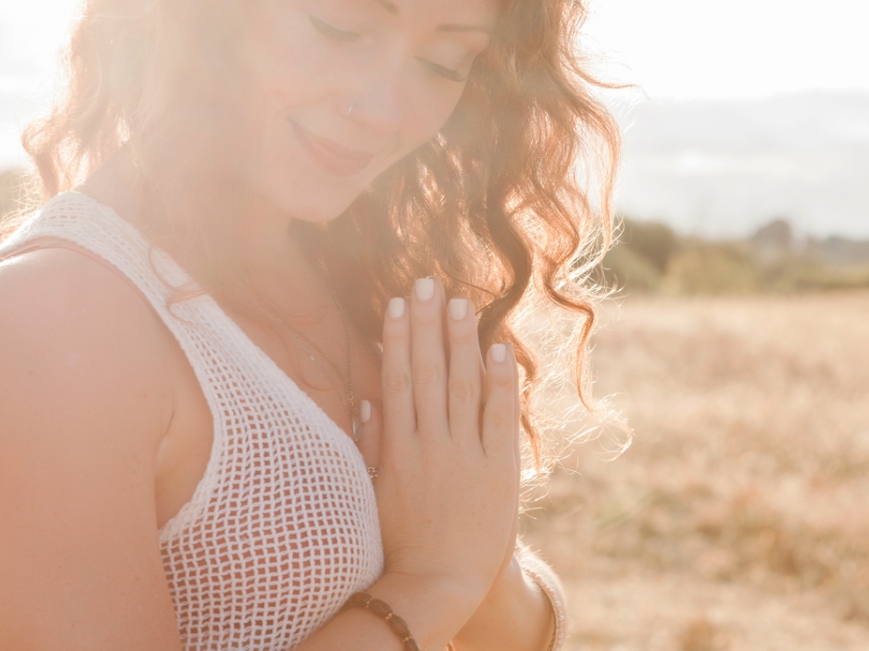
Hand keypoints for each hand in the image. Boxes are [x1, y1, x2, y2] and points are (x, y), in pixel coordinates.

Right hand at [355, 276, 521, 623]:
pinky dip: (499, 381)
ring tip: (460, 302)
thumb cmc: (400, 542)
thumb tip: (369, 401)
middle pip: (426, 372)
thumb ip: (370, 445)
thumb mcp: (375, 492)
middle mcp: (429, 445)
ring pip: (461, 386)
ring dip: (460, 341)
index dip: (397, 339)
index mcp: (397, 448)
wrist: (437, 585)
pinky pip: (499, 417)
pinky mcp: (498, 470)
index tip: (399, 304)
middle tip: (428, 283)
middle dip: (427, 325)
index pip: (396, 380)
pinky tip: (499, 348)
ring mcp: (464, 456)